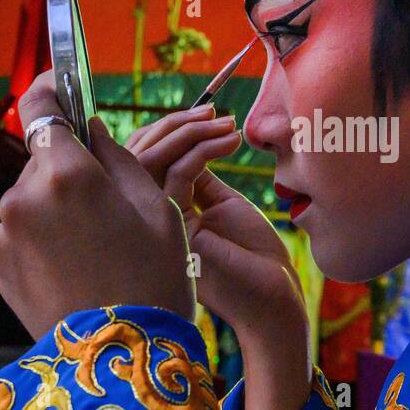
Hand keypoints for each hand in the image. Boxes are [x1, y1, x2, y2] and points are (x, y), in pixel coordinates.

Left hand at [0, 71, 194, 339]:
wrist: (121, 357)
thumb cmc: (152, 280)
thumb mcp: (156, 207)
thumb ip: (116, 157)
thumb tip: (91, 129)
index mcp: (66, 173)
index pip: (43, 105)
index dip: (53, 86)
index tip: (64, 82)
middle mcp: (22, 197)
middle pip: (44, 159)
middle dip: (70, 168)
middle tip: (110, 202)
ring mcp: (3, 234)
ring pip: (33, 198)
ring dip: (57, 206)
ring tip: (97, 245)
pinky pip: (22, 232)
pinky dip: (45, 237)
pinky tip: (77, 266)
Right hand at [128, 107, 311, 409]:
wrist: (274, 298)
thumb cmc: (253, 256)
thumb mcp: (220, 205)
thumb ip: (195, 176)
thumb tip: (184, 140)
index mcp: (154, 213)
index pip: (140, 161)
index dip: (166, 130)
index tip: (203, 111)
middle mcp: (146, 221)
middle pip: (135, 157)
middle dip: (174, 125)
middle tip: (212, 112)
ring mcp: (156, 227)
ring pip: (149, 163)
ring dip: (188, 132)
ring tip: (223, 123)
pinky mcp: (176, 230)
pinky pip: (178, 175)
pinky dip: (202, 150)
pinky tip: (228, 143)